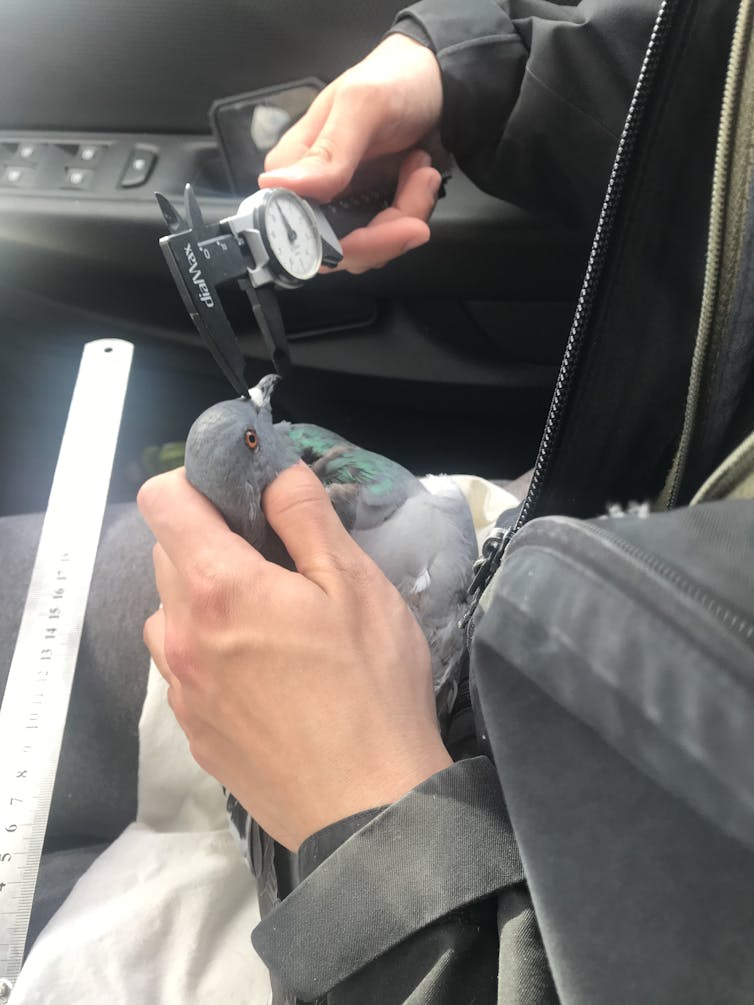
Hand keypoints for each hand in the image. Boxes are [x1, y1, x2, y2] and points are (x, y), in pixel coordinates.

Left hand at [137, 464, 451, 850]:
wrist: (368, 810)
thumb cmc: (371, 688)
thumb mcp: (355, 585)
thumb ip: (305, 515)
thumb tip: (273, 468)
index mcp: (219, 587)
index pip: (163, 500)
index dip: (198, 483)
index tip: (242, 497)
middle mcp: (182, 634)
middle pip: (167, 554)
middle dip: (211, 540)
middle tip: (276, 561)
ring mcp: (181, 689)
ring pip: (171, 613)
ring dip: (205, 599)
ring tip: (268, 623)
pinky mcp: (193, 730)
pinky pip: (184, 666)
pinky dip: (210, 650)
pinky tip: (265, 676)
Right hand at [260, 33, 443, 273]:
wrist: (441, 81)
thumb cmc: (395, 80)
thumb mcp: (362, 105)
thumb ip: (328, 152)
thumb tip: (278, 187)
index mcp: (293, 170)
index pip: (298, 234)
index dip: (339, 243)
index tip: (382, 226)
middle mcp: (313, 196)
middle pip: (338, 251)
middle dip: (386, 232)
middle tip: (420, 183)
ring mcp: (344, 209)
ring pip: (369, 250)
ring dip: (407, 216)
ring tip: (422, 169)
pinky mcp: (372, 215)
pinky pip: (388, 241)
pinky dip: (414, 214)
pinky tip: (421, 177)